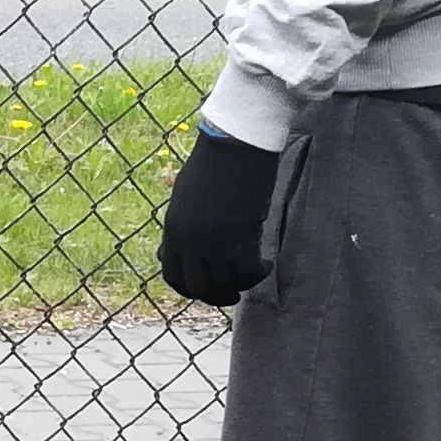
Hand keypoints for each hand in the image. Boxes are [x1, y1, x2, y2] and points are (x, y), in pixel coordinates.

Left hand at [158, 127, 280, 305]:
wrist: (234, 145)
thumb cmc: (213, 162)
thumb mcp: (184, 197)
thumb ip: (182, 225)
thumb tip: (182, 246)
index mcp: (172, 230)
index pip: (173, 277)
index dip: (190, 289)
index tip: (207, 288)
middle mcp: (188, 242)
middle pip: (198, 288)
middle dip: (216, 295)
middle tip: (233, 293)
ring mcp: (213, 243)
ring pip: (224, 283)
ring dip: (240, 284)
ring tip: (254, 273)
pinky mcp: (239, 239)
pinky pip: (247, 273)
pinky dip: (258, 273)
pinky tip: (267, 263)